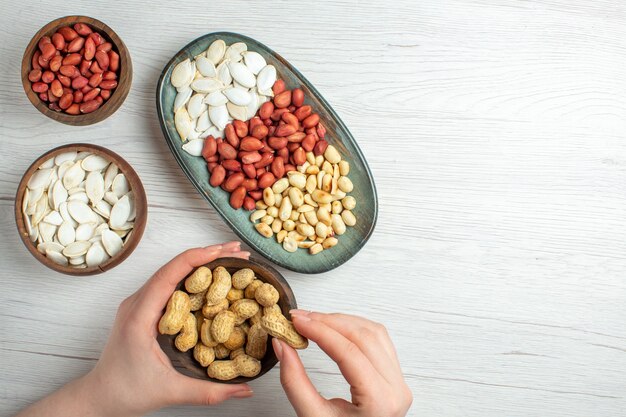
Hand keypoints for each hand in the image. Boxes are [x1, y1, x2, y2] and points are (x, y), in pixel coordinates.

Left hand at [86, 242, 251, 415]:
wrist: (99, 396)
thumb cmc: (126, 392)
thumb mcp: (170, 392)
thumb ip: (209, 392)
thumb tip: (245, 390)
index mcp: (139, 316)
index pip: (168, 274)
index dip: (197, 258)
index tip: (222, 252)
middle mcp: (137, 303)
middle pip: (173, 267)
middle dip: (206, 255)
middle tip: (236, 251)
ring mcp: (139, 304)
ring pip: (171, 272)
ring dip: (200, 262)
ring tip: (228, 258)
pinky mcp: (144, 308)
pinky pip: (169, 283)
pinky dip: (192, 275)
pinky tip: (211, 278)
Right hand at [273, 311, 412, 416]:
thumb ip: (295, 382)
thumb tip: (282, 346)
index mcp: (381, 402)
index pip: (349, 352)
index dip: (320, 331)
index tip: (298, 322)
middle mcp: (396, 389)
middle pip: (363, 337)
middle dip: (328, 322)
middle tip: (301, 318)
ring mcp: (399, 382)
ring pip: (374, 333)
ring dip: (342, 321)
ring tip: (314, 320)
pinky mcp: (394, 377)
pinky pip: (379, 340)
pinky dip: (355, 328)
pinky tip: (336, 327)